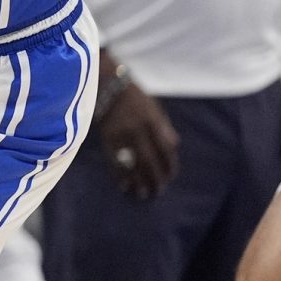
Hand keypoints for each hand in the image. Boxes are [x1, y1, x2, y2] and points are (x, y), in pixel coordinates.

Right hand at [96, 83, 178, 199]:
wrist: (105, 87)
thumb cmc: (133, 98)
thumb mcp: (154, 108)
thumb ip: (164, 127)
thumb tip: (174, 146)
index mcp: (153, 121)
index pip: (166, 149)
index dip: (169, 165)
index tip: (171, 177)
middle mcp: (138, 130)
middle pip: (150, 161)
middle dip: (155, 178)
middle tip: (159, 191)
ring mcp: (121, 136)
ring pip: (132, 164)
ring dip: (139, 181)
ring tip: (143, 194)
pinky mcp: (106, 139)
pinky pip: (114, 161)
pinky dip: (120, 176)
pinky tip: (124, 185)